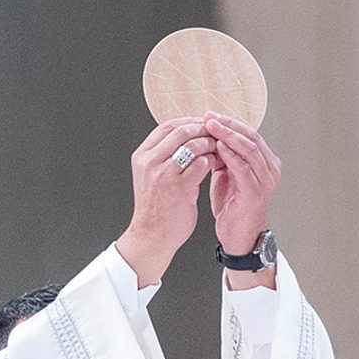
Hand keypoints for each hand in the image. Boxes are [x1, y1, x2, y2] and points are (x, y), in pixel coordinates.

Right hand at [115, 118, 218, 286]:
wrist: (151, 236)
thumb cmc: (156, 207)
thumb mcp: (152, 175)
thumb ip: (166, 154)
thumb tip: (190, 132)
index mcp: (142, 156)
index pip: (168, 126)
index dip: (190, 122)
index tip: (204, 126)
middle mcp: (150, 161)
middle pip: (182, 131)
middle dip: (203, 131)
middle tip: (215, 136)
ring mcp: (163, 173)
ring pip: (194, 144)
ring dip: (210, 145)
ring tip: (217, 152)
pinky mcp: (179, 185)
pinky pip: (203, 162)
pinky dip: (213, 161)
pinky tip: (215, 166)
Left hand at [207, 111, 280, 263]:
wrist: (238, 238)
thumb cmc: (232, 210)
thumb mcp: (226, 179)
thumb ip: (223, 161)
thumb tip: (210, 142)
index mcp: (264, 162)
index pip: (248, 134)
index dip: (229, 123)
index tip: (209, 116)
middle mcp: (269, 167)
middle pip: (250, 136)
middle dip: (228, 124)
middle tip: (209, 116)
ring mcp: (266, 178)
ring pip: (249, 148)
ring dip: (228, 135)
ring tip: (211, 126)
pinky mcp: (257, 190)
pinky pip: (244, 167)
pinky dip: (230, 155)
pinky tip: (217, 146)